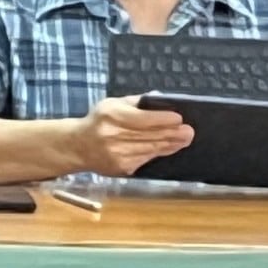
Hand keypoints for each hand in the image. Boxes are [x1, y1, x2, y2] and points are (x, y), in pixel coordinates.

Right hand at [70, 96, 194, 176]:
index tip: (179, 118)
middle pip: (149, 136)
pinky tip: (169, 148)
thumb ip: (136, 102)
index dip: (162, 119)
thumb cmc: (99, 120)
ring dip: (170, 145)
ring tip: (184, 140)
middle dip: (172, 134)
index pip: (142, 119)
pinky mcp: (121, 168)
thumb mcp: (113, 104)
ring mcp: (117, 155)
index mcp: (111, 116)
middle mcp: (113, 136)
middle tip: (189, 132)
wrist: (78, 146)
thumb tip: (161, 99)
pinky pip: (145, 159)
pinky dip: (158, 153)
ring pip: (150, 149)